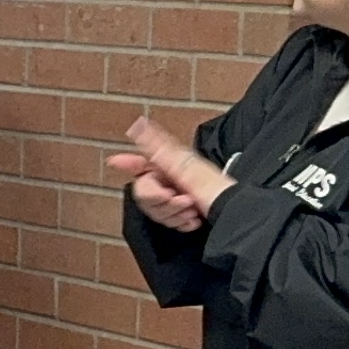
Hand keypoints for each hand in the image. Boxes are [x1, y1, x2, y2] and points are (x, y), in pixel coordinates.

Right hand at [108, 115, 229, 230]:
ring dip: (175, 215)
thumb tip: (138, 125)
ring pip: (156, 212)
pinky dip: (181, 224)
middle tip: (183, 200)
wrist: (234, 214)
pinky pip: (169, 223)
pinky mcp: (182, 215)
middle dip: (162, 202)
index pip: (140, 165)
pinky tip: (194, 220)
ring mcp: (176, 198)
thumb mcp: (183, 167)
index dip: (128, 163)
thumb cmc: (212, 189)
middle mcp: (171, 180)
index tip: (114, 162)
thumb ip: (158, 149)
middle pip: (144, 195)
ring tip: (192, 210)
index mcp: (169, 166)